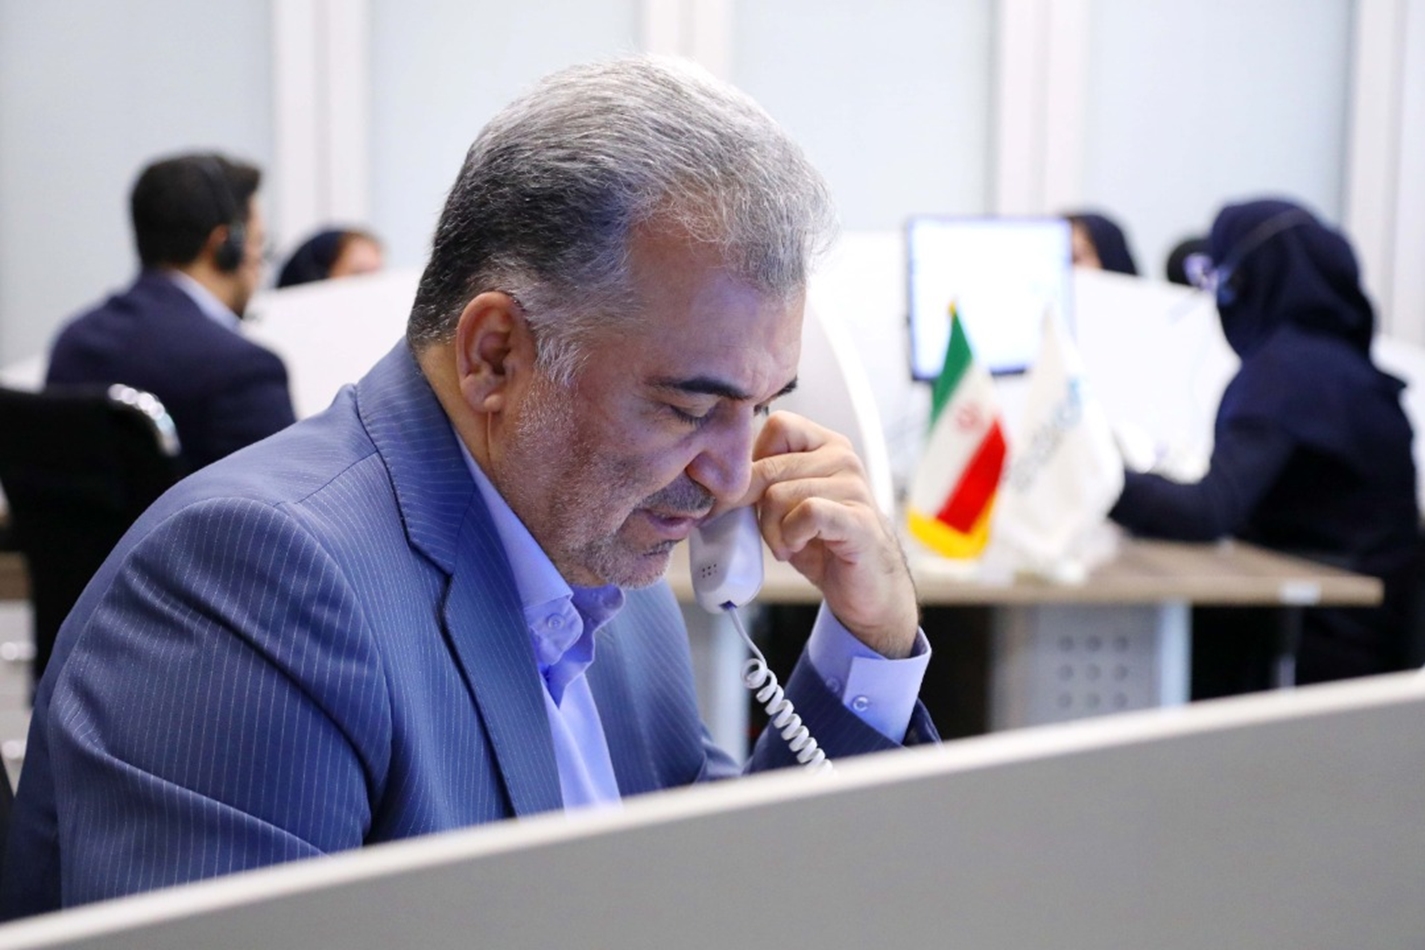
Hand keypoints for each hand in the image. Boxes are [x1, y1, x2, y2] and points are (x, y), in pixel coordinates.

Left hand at [735, 411, 918, 657]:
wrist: (862, 586)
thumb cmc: (821, 543)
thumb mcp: (784, 505)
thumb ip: (758, 484)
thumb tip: (708, 481)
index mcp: (824, 444)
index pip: (777, 425)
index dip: (751, 462)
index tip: (743, 497)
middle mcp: (842, 457)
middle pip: (768, 466)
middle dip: (748, 506)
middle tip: (755, 531)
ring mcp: (853, 486)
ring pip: (780, 494)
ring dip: (771, 529)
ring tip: (785, 544)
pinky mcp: (857, 519)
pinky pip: (806, 513)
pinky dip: (791, 536)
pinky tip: (798, 547)